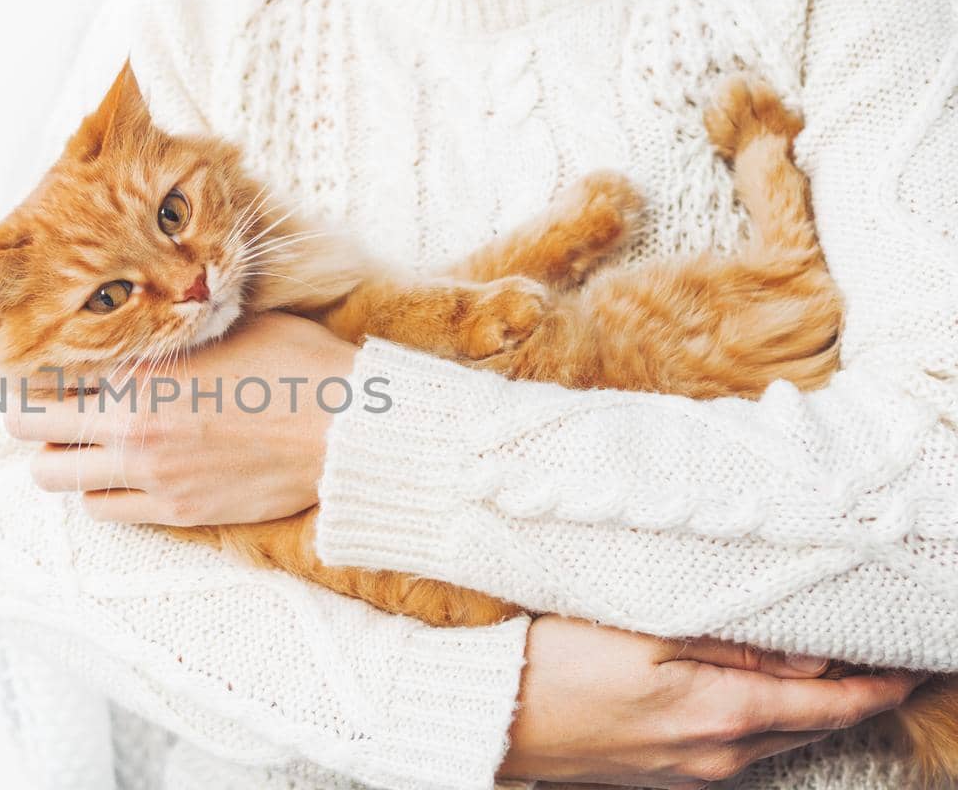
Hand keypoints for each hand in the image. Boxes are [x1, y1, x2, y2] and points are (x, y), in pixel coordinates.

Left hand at [5, 312, 357, 524]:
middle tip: (46, 410)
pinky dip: (101, 493)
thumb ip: (173, 333)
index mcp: (140, 371)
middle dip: (30, 419)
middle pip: (30, 431)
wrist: (346, 432)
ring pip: (58, 479)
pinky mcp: (176, 510)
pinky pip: (104, 512)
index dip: (38, 372)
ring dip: (62, 460)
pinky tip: (121, 475)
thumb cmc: (297, 366)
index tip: (42, 370)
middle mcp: (130, 426)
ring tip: (84, 446)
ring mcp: (150, 475)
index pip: (47, 375)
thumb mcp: (229, 327)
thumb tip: (155, 316)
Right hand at [499, 616, 924, 788]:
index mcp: (722, 715)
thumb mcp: (647, 631)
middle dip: (854, 696)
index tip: (914, 662)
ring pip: (776, 740)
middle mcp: (717, 756)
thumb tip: (812, 653)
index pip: (832, 703)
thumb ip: (734, 643)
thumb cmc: (557, 661)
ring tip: (832, 672)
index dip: (880, 684)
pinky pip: (738, 752)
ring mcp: (689, 773)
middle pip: (812, 726)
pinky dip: (766, 723)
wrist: (491, 716)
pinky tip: (758, 698)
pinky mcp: (661, 777)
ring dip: (810, 709)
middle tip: (883, 661)